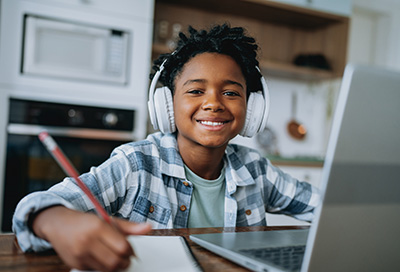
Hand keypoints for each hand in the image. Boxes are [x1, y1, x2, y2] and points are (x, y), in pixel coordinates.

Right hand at [32, 206, 151, 271]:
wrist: (57, 224)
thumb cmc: (85, 222)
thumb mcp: (108, 220)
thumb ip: (129, 227)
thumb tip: (149, 228)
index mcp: (98, 227)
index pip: (123, 247)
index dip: (130, 251)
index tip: (130, 250)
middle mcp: (88, 241)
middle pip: (116, 262)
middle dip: (124, 262)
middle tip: (125, 257)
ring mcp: (80, 254)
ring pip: (106, 269)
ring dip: (115, 267)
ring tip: (114, 258)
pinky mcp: (75, 264)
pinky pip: (95, 271)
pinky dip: (102, 268)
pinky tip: (101, 258)